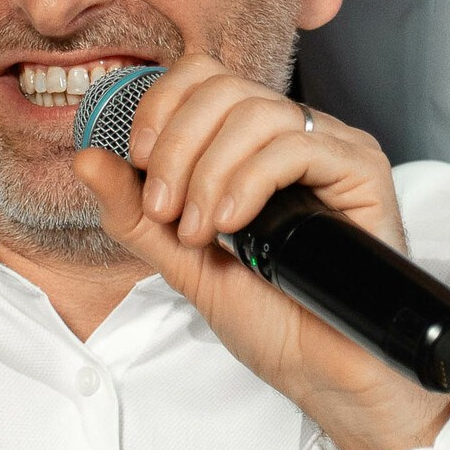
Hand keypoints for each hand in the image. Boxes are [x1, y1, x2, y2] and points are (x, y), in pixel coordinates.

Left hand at [72, 58, 449, 449]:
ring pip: (256, 112)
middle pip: (222, 86)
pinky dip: (249, 181)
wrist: (324, 372)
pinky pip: (296, 145)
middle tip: (167, 211)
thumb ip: (134, 213)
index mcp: (251, 144)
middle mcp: (293, 135)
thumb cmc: (271, 319)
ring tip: (201, 231)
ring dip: (209, 172)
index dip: (159, 109)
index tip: (137, 165)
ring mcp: (332, 148)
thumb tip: (87, 157)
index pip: (200, 76)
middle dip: (176, 147)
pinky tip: (234, 225)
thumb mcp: (182, 261)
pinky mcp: (362, 170)